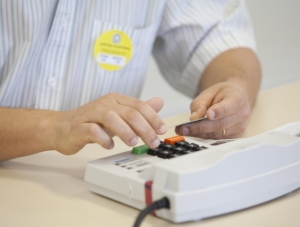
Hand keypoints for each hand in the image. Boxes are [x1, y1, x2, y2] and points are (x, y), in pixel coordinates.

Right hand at [50, 93, 166, 154]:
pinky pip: (92, 130)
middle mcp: (105, 104)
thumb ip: (138, 110)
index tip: (162, 130)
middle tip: (153, 141)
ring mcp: (91, 115)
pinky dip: (103, 139)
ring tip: (133, 142)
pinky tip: (109, 145)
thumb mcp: (118, 115)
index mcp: (116, 100)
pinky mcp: (79, 127)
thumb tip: (159, 102)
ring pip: (111, 118)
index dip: (153, 118)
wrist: (62, 127)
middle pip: (129, 113)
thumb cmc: (91, 122)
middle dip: (144, 128)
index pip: (139, 106)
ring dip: (125, 131)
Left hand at [175, 82, 250, 138]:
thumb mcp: (209, 93)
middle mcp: (241, 114)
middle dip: (200, 127)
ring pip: (218, 134)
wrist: (235, 97)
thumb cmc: (222, 94)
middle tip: (184, 128)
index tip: (208, 114)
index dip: (219, 111)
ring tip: (184, 131)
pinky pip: (217, 138)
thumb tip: (193, 118)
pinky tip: (193, 133)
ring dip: (199, 133)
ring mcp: (239, 126)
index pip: (229, 106)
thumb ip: (200, 104)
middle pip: (220, 124)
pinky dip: (204, 136)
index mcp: (237, 98)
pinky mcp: (234, 136)